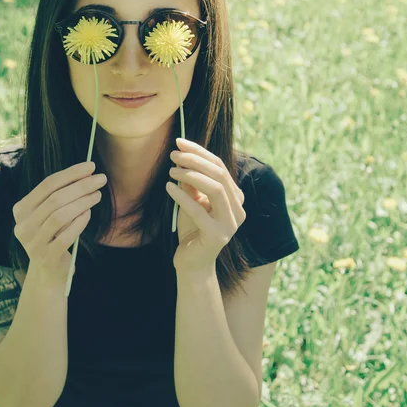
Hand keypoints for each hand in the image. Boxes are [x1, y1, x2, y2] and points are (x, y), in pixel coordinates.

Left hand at [167, 138, 245, 273]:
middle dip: (195, 160)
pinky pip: (199, 211)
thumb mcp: (191, 200)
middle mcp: (238, 209)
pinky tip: (168, 187)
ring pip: (216, 189)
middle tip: (173, 155)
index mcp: (235, 197)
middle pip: (219, 174)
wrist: (192, 263)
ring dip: (191, 175)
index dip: (199, 152)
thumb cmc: (192, 229)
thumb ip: (191, 182)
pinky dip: (182, 196)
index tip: (179, 142)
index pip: (220, 166)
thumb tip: (181, 157)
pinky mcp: (218, 236)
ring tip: (171, 170)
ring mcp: (231, 223)